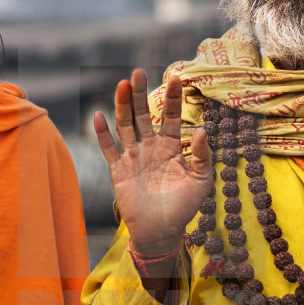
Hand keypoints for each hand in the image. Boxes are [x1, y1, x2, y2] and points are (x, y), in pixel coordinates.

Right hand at [94, 69, 213, 253]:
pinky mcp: (118, 171)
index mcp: (171, 148)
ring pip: (125, 126)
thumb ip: (203, 156)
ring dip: (123, 106)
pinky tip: (98, 116)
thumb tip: (204, 130)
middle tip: (138, 71)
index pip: (171, 117)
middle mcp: (150, 148)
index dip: (173, 99)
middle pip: (143, 115)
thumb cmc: (184, 207)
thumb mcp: (201, 181)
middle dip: (141, 94)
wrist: (161, 232)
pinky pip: (108, 149)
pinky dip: (102, 134)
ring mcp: (133, 158)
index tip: (176, 78)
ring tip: (122, 85)